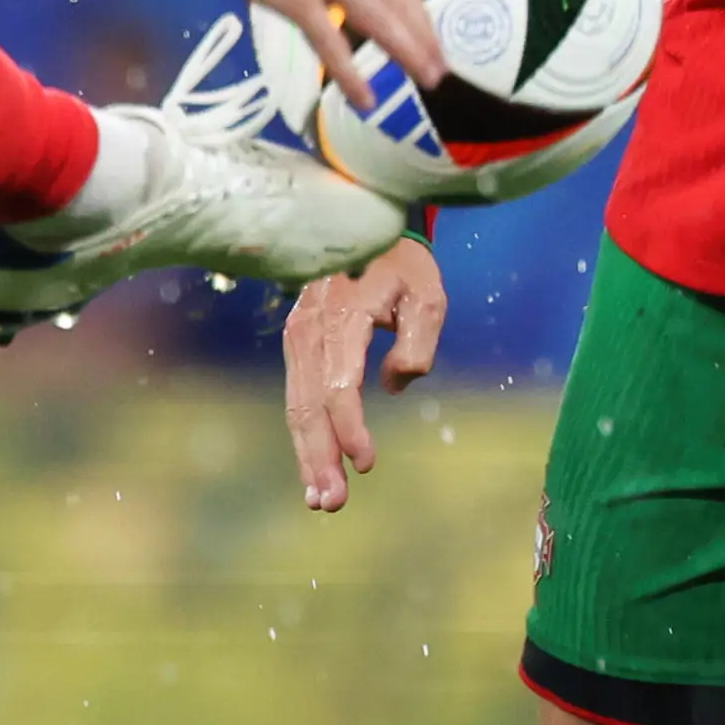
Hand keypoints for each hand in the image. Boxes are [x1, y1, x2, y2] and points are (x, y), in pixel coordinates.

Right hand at [169, 0, 443, 112]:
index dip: (416, 4)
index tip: (430, 29)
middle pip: (399, 0)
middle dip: (424, 36)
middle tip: (441, 68)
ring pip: (379, 21)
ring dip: (407, 54)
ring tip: (427, 81)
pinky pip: (330, 42)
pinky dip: (350, 73)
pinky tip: (366, 98)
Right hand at [284, 238, 449, 510]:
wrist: (365, 221)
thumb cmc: (403, 261)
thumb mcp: (427, 293)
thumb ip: (417, 341)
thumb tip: (393, 385)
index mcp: (342, 316)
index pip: (339, 384)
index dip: (350, 427)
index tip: (367, 462)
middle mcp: (310, 329)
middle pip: (309, 405)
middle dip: (320, 457)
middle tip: (333, 503)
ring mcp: (297, 336)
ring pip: (297, 405)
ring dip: (307, 454)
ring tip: (320, 499)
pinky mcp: (297, 343)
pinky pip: (297, 395)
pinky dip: (304, 434)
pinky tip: (313, 466)